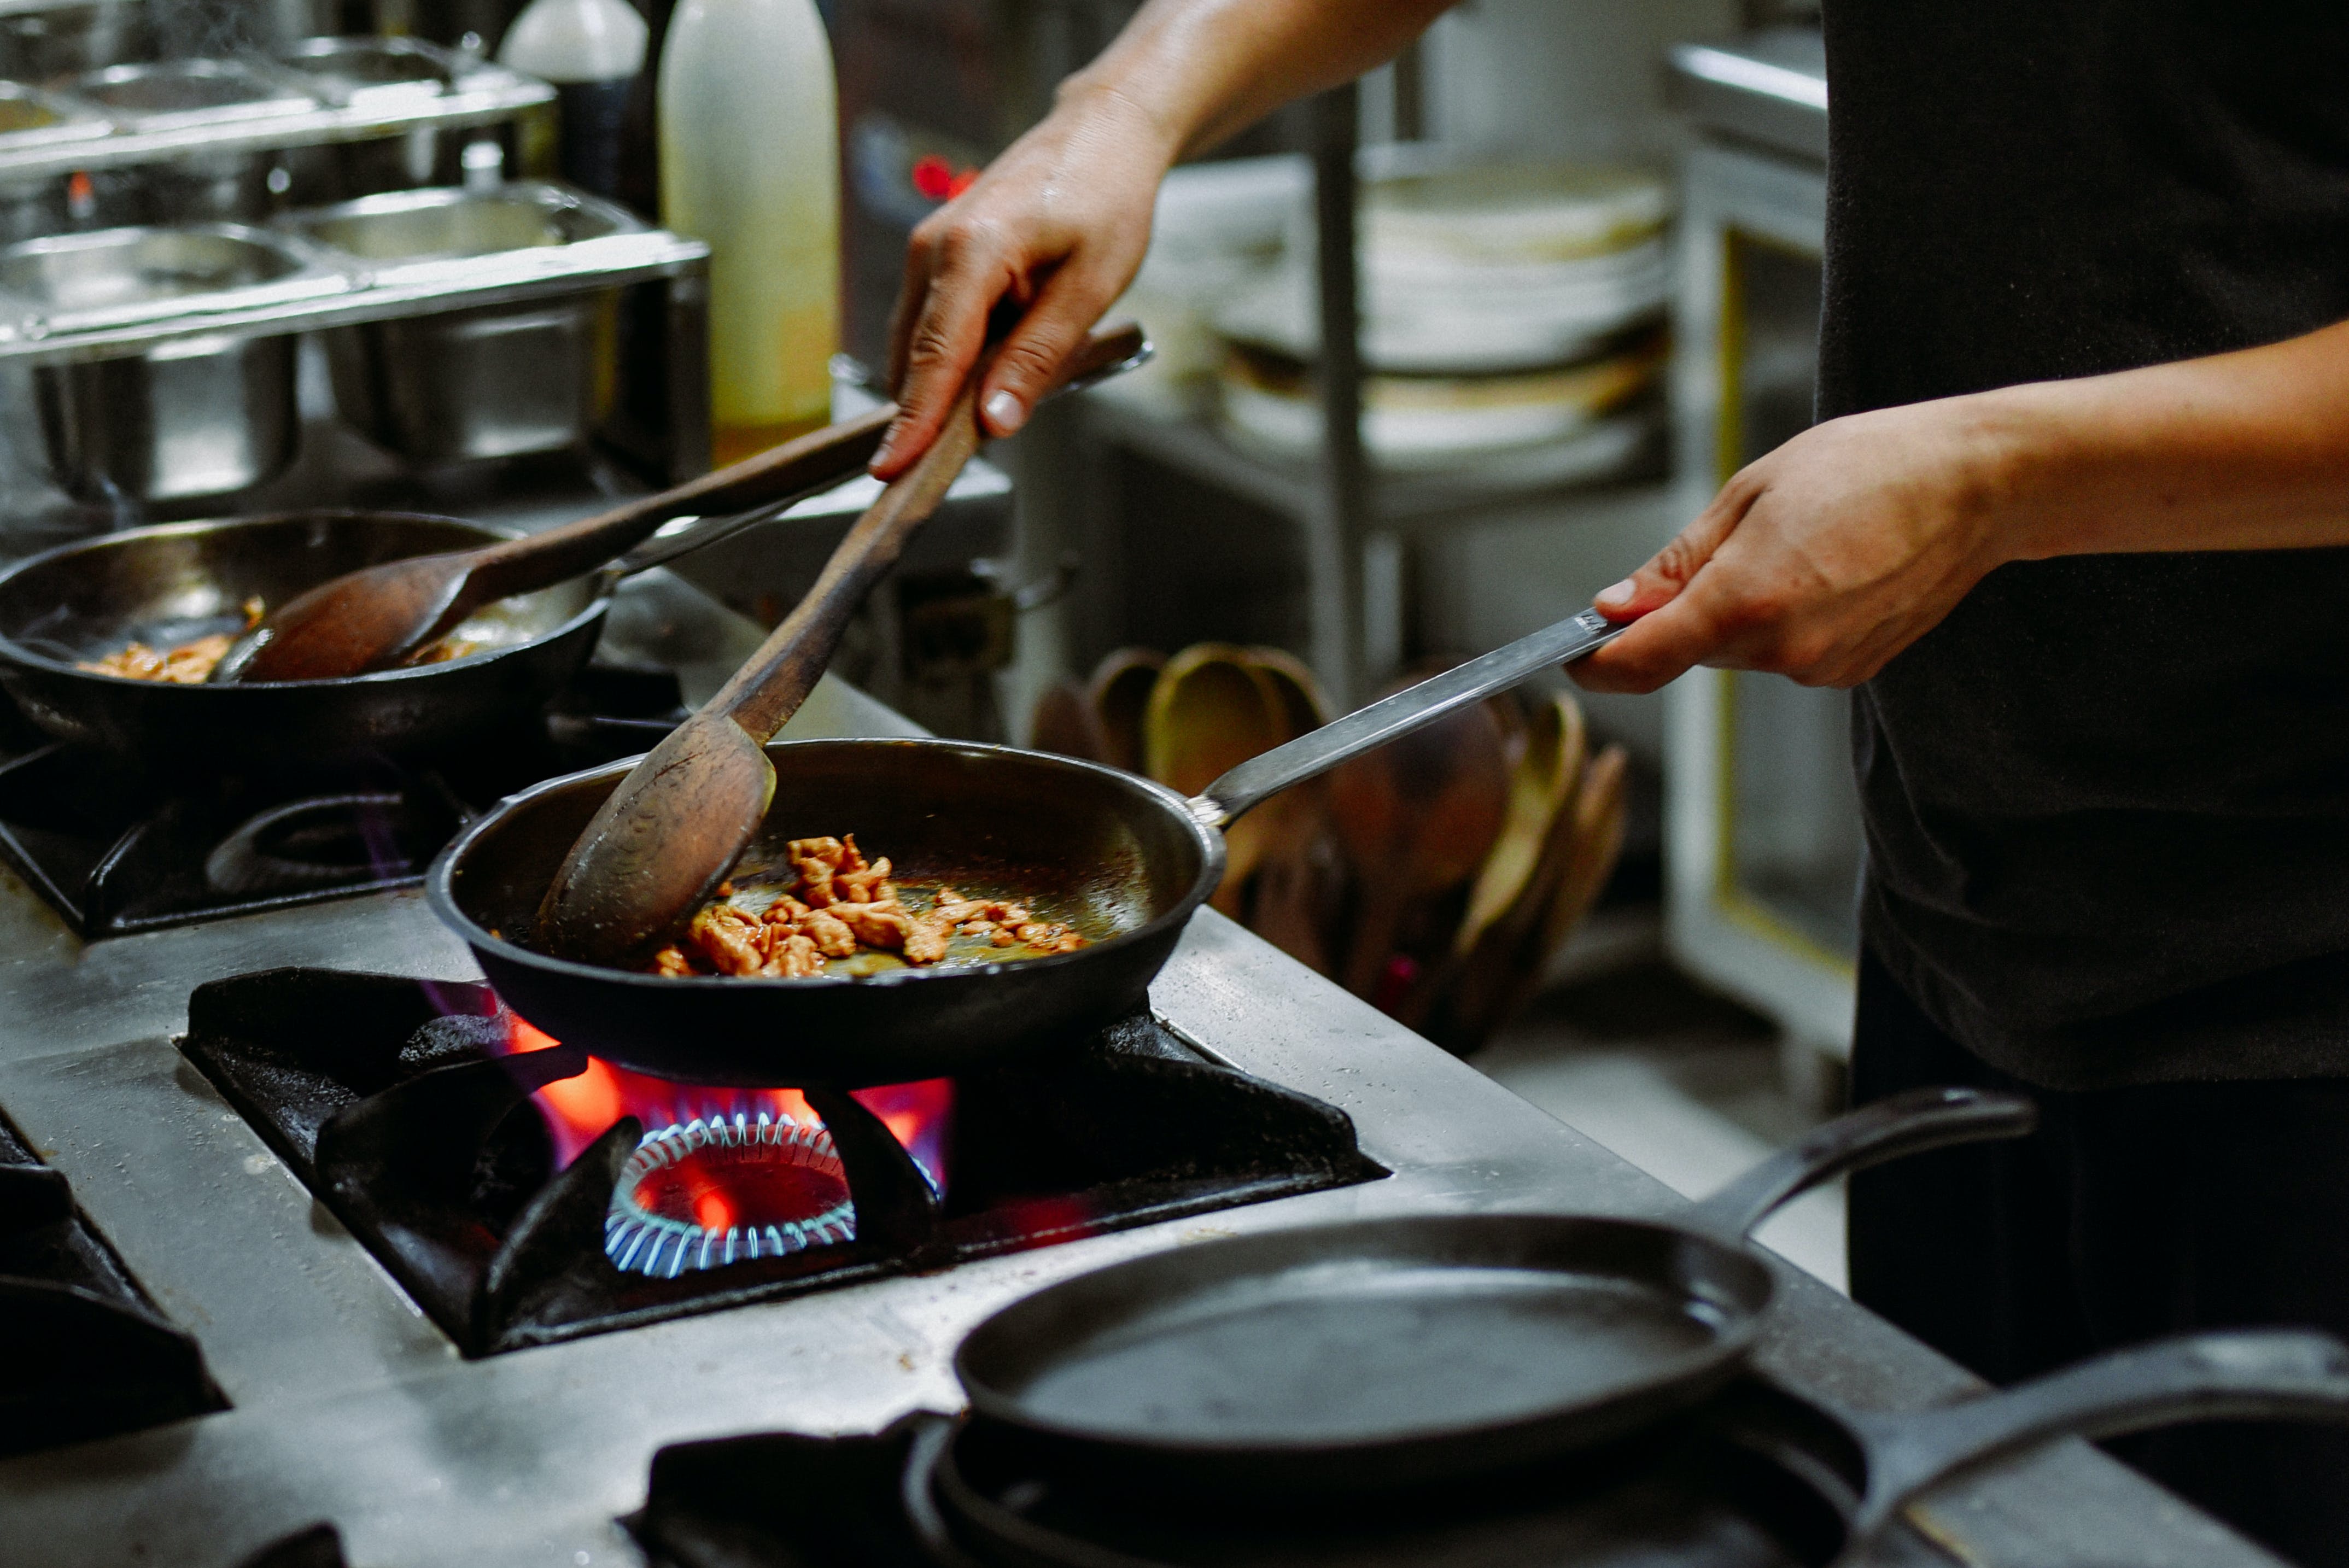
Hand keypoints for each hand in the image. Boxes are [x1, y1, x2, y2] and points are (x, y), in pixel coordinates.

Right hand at [872, 86, 1175, 477]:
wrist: (1102, 135)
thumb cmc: (1106, 200)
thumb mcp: (1089, 287)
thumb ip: (1038, 357)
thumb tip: (995, 421)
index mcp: (971, 251)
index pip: (933, 357)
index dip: (915, 422)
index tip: (893, 473)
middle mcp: (933, 248)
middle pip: (914, 358)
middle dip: (926, 417)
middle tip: (949, 470)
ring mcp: (927, 249)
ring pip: (917, 346)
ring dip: (944, 388)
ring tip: (995, 410)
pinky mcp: (936, 256)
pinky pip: (931, 325)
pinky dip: (952, 360)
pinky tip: (995, 370)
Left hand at [1573, 397, 2021, 692]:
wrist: (1978, 483)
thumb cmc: (1867, 466)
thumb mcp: (1750, 493)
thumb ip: (1676, 564)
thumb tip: (1614, 607)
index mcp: (1744, 603)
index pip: (1638, 663)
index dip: (1595, 662)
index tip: (1574, 652)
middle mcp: (1781, 651)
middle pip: (1690, 650)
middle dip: (1686, 609)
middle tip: (1733, 538)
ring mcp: (1821, 667)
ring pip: (1741, 650)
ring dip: (1742, 609)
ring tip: (1800, 542)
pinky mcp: (1853, 670)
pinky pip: (1788, 650)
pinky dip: (1787, 617)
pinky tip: (1830, 567)